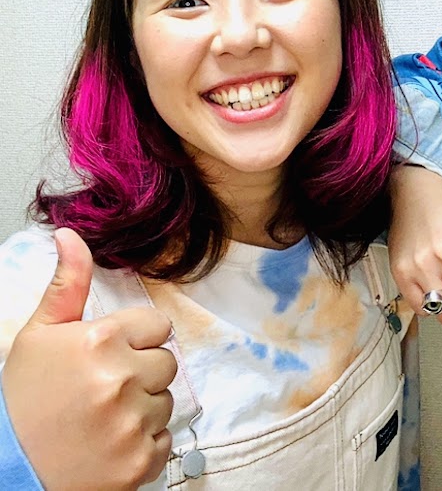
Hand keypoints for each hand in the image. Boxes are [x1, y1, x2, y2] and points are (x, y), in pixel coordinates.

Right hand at [1, 229, 177, 490]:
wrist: (9, 470)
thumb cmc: (24, 399)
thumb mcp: (40, 336)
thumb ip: (68, 284)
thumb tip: (71, 234)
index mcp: (101, 341)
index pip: (157, 325)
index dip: (134, 340)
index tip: (108, 356)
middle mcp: (121, 379)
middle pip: (166, 362)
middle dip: (140, 373)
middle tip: (102, 390)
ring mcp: (133, 423)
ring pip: (166, 401)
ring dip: (142, 408)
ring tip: (102, 418)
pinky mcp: (141, 462)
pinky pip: (165, 439)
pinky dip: (143, 443)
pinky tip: (110, 443)